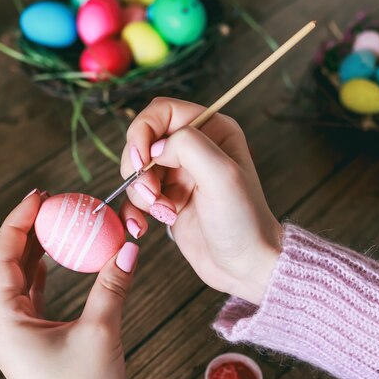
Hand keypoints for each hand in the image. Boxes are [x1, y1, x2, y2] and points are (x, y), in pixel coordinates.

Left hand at [0, 190, 138, 378]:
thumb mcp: (100, 331)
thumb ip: (112, 285)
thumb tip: (129, 248)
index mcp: (4, 321)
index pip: (3, 257)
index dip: (19, 221)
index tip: (40, 197)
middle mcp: (3, 324)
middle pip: (9, 264)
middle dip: (29, 230)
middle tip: (52, 203)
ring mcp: (16, 332)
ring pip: (20, 278)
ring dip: (38, 249)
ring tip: (57, 222)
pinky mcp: (31, 339)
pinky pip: (32, 295)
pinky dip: (45, 272)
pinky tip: (57, 257)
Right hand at [120, 98, 281, 304]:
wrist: (245, 266)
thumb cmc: (244, 221)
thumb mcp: (222, 175)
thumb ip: (188, 145)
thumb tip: (156, 148)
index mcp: (212, 130)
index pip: (161, 111)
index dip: (143, 131)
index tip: (142, 161)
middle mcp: (194, 148)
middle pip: (143, 140)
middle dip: (140, 168)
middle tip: (154, 193)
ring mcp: (179, 175)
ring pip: (137, 170)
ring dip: (140, 192)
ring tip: (163, 212)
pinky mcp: (167, 199)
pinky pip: (136, 196)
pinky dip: (133, 210)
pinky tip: (142, 226)